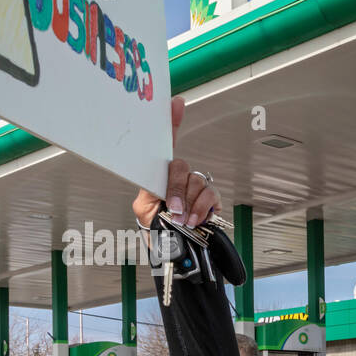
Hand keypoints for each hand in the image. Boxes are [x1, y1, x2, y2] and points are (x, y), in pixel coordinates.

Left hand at [131, 96, 222, 228]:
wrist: (175, 253)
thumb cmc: (157, 230)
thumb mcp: (143, 210)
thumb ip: (148, 195)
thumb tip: (159, 188)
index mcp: (160, 175)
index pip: (166, 143)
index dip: (172, 121)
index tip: (176, 103)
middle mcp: (180, 177)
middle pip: (181, 166)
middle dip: (176, 190)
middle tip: (172, 210)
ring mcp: (197, 188)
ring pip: (197, 182)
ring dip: (189, 204)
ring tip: (183, 220)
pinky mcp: (212, 200)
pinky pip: (212, 195)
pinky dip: (203, 208)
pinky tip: (197, 219)